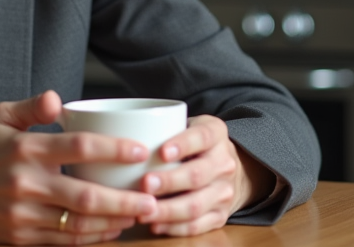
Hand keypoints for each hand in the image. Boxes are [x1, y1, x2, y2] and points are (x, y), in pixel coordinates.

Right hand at [0, 91, 158, 243]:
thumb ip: (31, 106)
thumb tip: (57, 98)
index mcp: (25, 148)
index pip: (77, 147)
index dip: (112, 149)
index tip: (140, 151)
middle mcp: (26, 183)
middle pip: (85, 195)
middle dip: (124, 199)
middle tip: (154, 196)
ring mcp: (23, 215)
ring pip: (78, 224)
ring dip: (114, 222)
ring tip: (142, 214)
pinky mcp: (20, 237)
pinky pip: (64, 241)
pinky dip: (92, 237)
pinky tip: (113, 230)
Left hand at [137, 115, 275, 236]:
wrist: (230, 169)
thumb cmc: (196, 145)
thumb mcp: (188, 127)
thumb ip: (165, 129)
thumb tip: (122, 138)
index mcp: (215, 135)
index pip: (201, 137)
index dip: (183, 145)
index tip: (162, 152)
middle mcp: (224, 163)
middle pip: (197, 175)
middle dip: (169, 182)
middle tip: (145, 184)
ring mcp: (224, 192)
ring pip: (196, 205)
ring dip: (167, 210)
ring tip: (144, 211)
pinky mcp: (220, 215)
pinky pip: (197, 226)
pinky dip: (174, 228)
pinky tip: (155, 225)